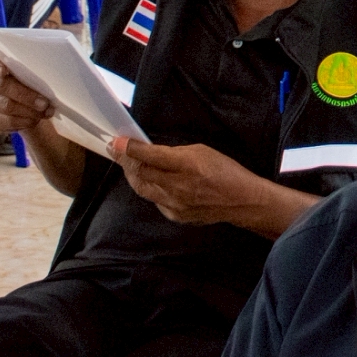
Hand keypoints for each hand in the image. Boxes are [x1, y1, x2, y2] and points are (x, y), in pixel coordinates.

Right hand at [0, 53, 52, 133]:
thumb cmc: (32, 79)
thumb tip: (47, 74)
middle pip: (2, 85)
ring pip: (6, 105)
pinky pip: (6, 121)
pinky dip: (24, 121)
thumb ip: (32, 69)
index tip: (5, 69)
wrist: (31, 102)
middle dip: (26, 95)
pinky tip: (35, 120)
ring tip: (46, 112)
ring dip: (29, 110)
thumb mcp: (32, 70)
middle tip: (44, 102)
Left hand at [110, 137, 271, 225]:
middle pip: (141, 174)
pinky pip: (155, 200)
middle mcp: (178, 187)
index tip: (116, 141)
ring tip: (127, 164)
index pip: (150, 157)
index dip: (130, 149)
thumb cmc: (225, 171)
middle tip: (115, 150)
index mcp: (187, 165)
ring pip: (143, 189)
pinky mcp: (175, 216)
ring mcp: (175, 204)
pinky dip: (149, 188)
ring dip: (132, 175)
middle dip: (125, 161)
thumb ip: (175, 153)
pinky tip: (149, 181)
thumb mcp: (202, 151)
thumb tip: (152, 153)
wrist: (241, 200)